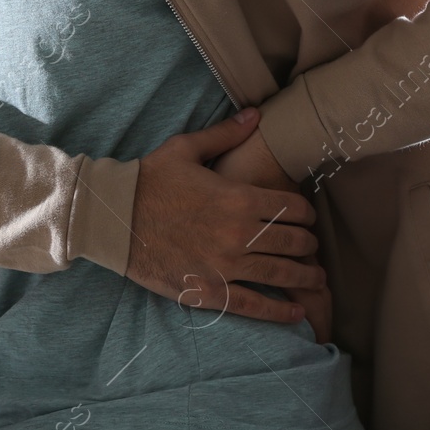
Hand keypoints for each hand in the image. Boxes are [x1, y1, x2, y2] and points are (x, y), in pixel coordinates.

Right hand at [125, 108, 323, 324]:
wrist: (113, 217)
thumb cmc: (148, 180)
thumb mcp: (185, 149)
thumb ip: (225, 134)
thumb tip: (256, 114)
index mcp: (239, 198)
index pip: (293, 208)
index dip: (307, 213)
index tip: (307, 218)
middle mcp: (239, 234)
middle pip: (295, 243)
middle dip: (309, 245)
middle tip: (311, 247)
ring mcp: (226, 266)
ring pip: (283, 275)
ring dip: (306, 277)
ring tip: (316, 280)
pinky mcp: (210, 291)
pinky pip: (254, 306)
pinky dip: (280, 313)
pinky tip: (296, 314)